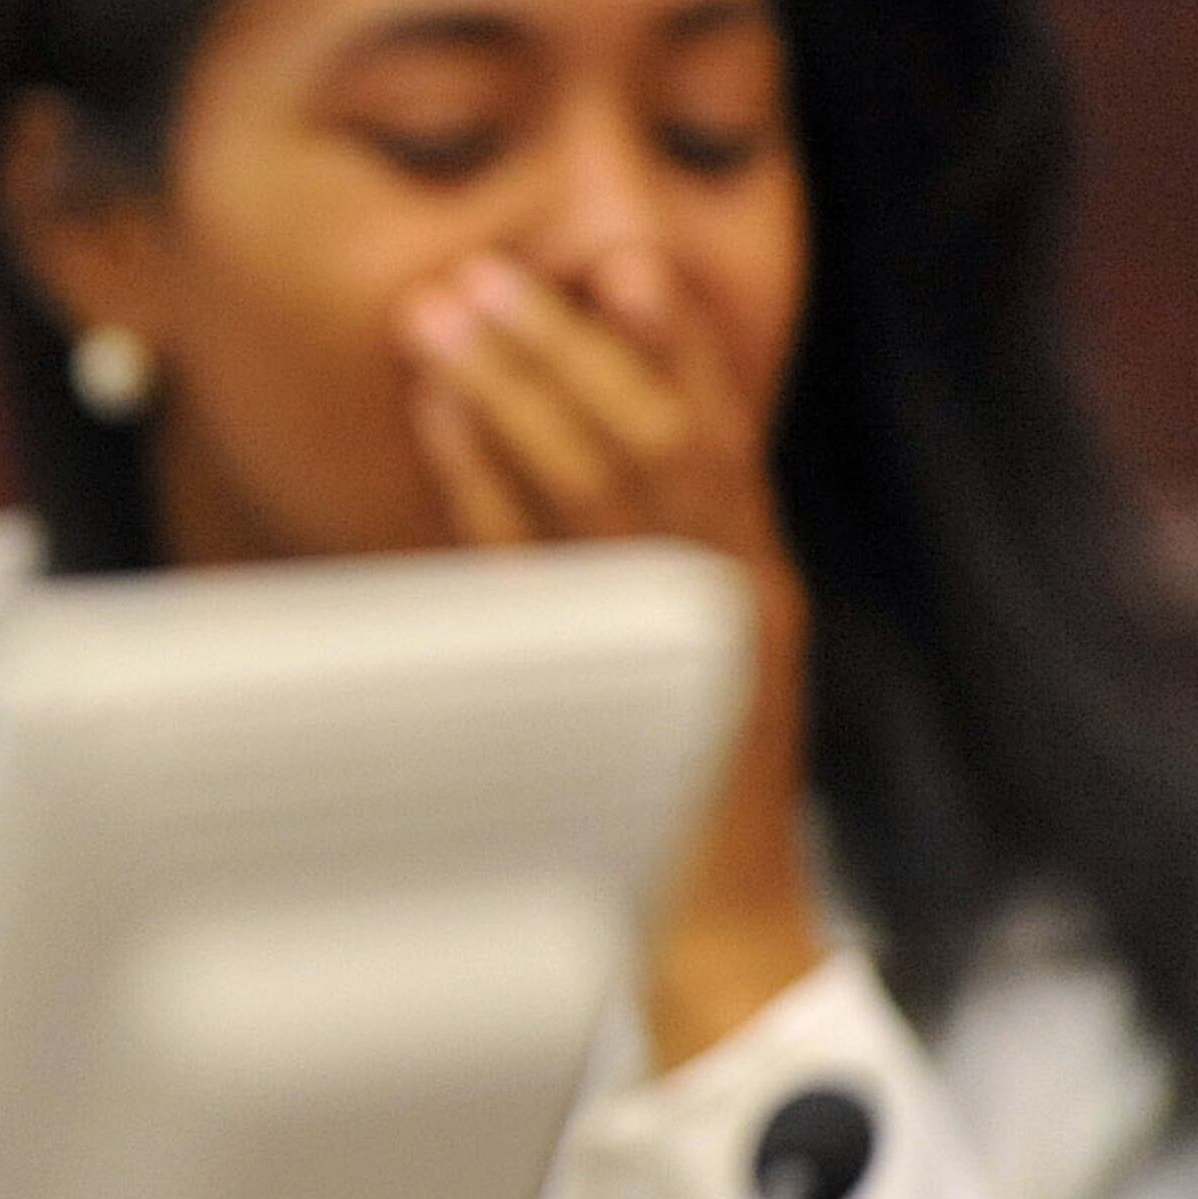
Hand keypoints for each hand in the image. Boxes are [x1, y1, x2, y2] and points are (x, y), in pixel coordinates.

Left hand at [399, 248, 824, 1062]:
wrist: (721, 940)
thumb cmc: (686, 806)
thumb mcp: (693, 664)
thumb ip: (658, 571)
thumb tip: (582, 471)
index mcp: (759, 580)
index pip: (723, 432)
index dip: (673, 341)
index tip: (616, 258)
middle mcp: (731, 594)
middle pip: (656, 436)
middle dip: (570, 344)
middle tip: (490, 269)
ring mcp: (680, 638)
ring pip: (600, 479)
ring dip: (517, 383)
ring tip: (446, 313)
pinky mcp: (617, 685)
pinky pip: (536, 559)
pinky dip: (483, 476)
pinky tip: (438, 419)